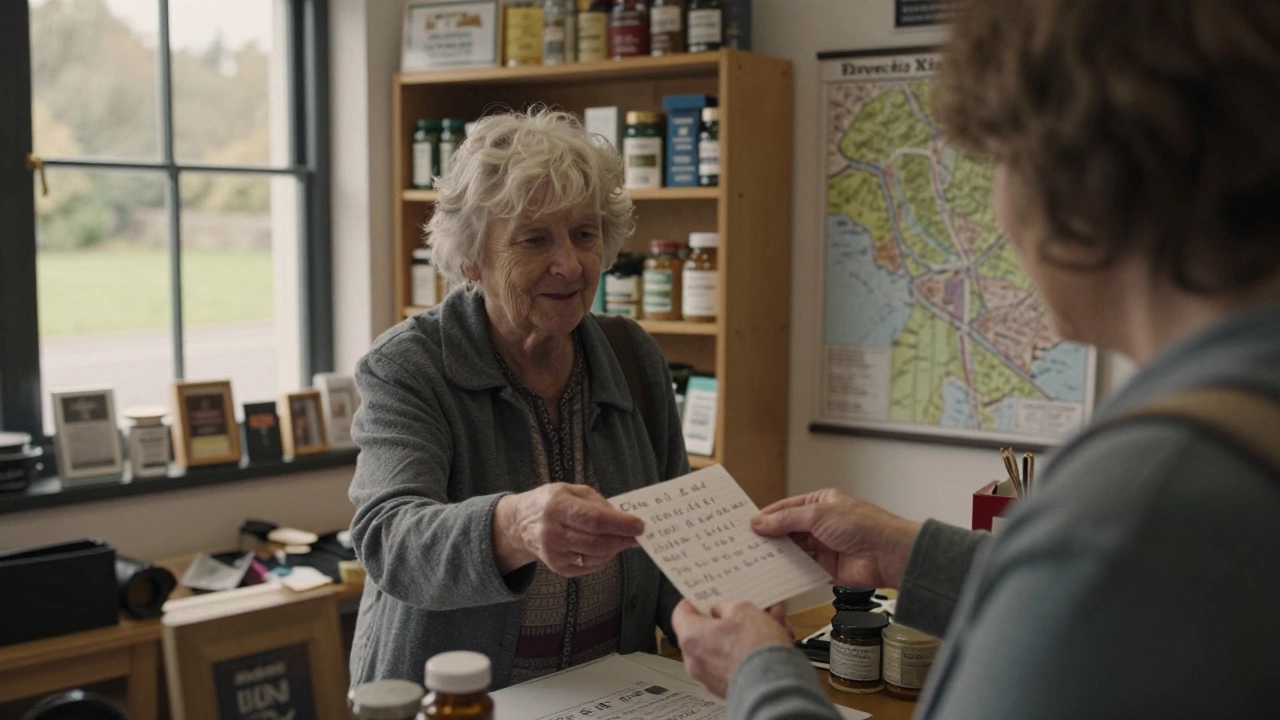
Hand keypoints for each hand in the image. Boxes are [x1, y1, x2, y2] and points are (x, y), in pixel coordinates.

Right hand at [493, 483, 643, 576]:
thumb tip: (623, 518)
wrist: (519, 524)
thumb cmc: (550, 502)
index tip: (639, 525)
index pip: (594, 520)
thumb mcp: (571, 490)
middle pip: (597, 543)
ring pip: (596, 557)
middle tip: (637, 535)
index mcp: (556, 507)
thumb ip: (597, 503)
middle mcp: (552, 533)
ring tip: (622, 538)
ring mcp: (554, 554)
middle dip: (622, 539)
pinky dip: (603, 557)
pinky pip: (590, 566)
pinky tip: (605, 547)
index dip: (620, 524)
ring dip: (615, 548)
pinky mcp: (558, 568)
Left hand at [672, 600, 792, 697]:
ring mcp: (710, 678)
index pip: (681, 614)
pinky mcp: (728, 688)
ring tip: (773, 622)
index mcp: (691, 637)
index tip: (705, 597)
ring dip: (746, 634)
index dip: (694, 602)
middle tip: (750, 608)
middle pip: (708, 631)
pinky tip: (774, 641)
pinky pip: (735, 663)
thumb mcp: (742, 609)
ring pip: (726, 647)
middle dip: (732, 618)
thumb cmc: (754, 648)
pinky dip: (749, 652)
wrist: (774, 688)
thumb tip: (721, 610)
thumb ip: (725, 606)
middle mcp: (695, 661)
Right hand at [751, 489, 920, 588]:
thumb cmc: (864, 525)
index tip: (748, 524)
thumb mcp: (818, 515)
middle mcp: (821, 524)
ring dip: (778, 555)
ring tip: (755, 558)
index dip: (767, 516)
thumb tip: (760, 522)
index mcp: (820, 503)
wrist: (887, 554)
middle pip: (788, 530)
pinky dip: (789, 571)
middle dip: (770, 537)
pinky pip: (802, 569)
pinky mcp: (826, 568)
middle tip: (747, 543)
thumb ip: (787, 520)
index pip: (787, 508)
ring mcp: (823, 546)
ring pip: (793, 551)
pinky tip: (774, 572)